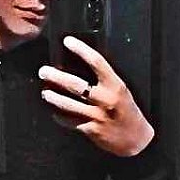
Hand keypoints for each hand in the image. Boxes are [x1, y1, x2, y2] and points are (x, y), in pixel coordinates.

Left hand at [38, 36, 154, 156]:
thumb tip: (81, 67)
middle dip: (56, 77)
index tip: (68, 41)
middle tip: (44, 71)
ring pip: (68, 104)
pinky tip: (55, 112)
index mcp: (115, 85)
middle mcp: (105, 99)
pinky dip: (60, 117)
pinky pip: (70, 121)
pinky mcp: (90, 130)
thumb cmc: (128, 112)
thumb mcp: (122, 90)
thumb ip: (105, 80)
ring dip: (53, 97)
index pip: (96, 62)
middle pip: (76, 84)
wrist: (136, 138)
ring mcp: (97, 116)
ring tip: (45, 92)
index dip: (81, 49)